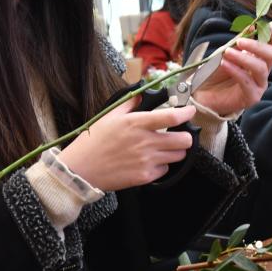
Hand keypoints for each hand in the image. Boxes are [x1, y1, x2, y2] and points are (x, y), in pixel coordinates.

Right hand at [57, 98, 196, 191]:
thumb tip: (143, 93)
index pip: (171, 117)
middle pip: (183, 140)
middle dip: (185, 136)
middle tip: (178, 134)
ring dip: (175, 151)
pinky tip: (150, 161)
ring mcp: (146, 161)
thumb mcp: (109, 116)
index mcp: (136, 124)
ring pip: (178, 155)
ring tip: (164, 148)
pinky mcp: (145, 176)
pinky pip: (165, 169)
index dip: (186, 113)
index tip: (190, 111)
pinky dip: (162, 165)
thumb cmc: (93, 141)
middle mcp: (144, 142)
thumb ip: (130, 103)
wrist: (82, 169)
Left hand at [190, 25, 271, 116]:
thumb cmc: (217, 71)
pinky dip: (236, 71)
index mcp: (259, 55)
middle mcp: (263, 69)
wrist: (204, 92)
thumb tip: (250, 27)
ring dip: (243, 58)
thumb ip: (239, 41)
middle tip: (239, 41)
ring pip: (260, 68)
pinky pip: (248, 83)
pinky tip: (224, 64)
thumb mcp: (226, 52)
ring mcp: (259, 84)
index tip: (265, 24)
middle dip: (257, 46)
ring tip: (227, 53)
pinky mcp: (252, 97)